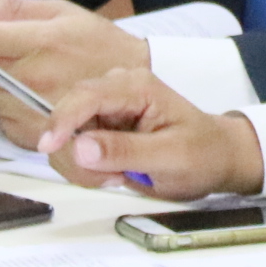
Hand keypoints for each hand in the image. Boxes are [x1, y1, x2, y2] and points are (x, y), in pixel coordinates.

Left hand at [0, 0, 148, 143]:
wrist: (138, 87)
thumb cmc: (102, 45)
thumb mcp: (64, 12)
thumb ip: (13, 8)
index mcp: (39, 40)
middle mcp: (33, 75)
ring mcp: (34, 107)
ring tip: (26, 71)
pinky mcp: (37, 132)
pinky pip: (1, 117)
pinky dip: (7, 104)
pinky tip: (32, 94)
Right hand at [34, 69, 262, 199]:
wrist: (216, 159)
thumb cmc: (204, 154)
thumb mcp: (172, 157)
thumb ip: (126, 151)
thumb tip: (81, 148)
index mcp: (137, 87)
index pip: (86, 95)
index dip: (61, 119)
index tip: (49, 145)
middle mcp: (116, 91)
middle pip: (68, 117)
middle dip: (76, 155)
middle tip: (109, 179)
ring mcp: (105, 110)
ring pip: (66, 138)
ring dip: (81, 167)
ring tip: (119, 177)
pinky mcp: (98, 129)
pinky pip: (72, 150)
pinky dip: (84, 170)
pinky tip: (113, 175)